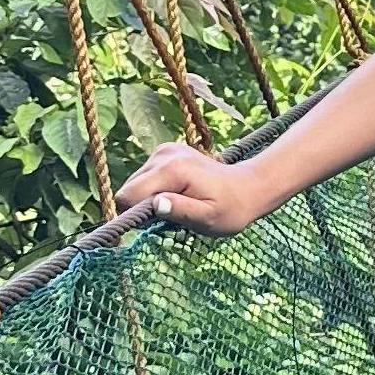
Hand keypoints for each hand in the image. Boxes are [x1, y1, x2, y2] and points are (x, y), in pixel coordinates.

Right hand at [118, 140, 279, 236]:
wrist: (247, 187)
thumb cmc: (230, 208)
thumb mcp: (208, 218)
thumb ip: (181, 211)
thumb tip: (154, 204)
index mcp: (172, 170)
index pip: (128, 195)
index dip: (136, 215)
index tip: (155, 224)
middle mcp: (164, 154)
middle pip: (129, 188)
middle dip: (143, 207)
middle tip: (171, 215)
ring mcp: (164, 150)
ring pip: (136, 183)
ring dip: (149, 198)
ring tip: (178, 204)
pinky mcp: (165, 151)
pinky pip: (146, 177)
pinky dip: (155, 189)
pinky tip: (177, 194)